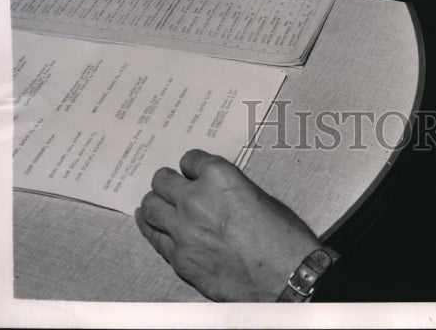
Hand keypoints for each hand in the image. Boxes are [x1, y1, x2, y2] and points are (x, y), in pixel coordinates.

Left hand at [135, 150, 319, 300]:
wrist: (285, 277)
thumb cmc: (281, 237)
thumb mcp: (258, 196)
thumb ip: (229, 190)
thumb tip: (217, 194)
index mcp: (218, 176)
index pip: (190, 159)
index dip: (192, 166)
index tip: (192, 171)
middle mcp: (195, 199)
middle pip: (163, 181)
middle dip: (168, 182)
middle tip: (171, 186)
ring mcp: (183, 230)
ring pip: (151, 207)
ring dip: (155, 203)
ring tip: (157, 204)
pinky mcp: (180, 259)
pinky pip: (154, 238)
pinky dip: (152, 229)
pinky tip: (149, 223)